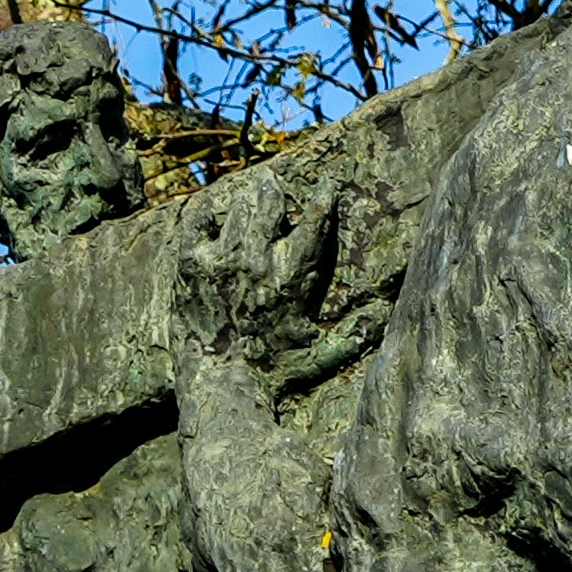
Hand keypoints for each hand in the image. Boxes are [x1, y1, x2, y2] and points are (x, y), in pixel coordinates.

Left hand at [173, 166, 388, 397]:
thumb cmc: (273, 377)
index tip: (326, 185)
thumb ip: (354, 335)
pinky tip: (210, 217)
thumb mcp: (322, 356)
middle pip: (269, 206)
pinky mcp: (189, 266)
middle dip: (273, 192)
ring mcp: (221, 260)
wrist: (220, 387)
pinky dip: (205, 216)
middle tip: (271, 184)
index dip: (322, 199)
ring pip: (236, 211)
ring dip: (243, 203)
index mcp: (292, 276)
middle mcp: (257, 260)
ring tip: (246, 198)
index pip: (313, 222)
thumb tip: (382, 319)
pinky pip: (196, 225)